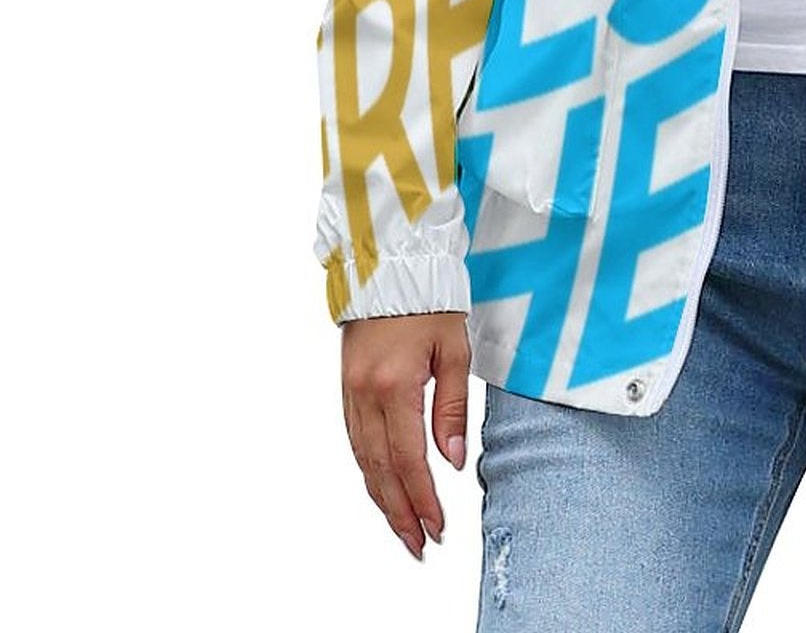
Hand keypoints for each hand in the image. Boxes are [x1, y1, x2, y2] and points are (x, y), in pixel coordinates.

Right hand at [341, 312, 470, 559]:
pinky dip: (368, 469)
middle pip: (380, 470)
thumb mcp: (455, 349)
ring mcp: (350, 391)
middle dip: (400, 512)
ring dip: (382, 498)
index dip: (422, 499)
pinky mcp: (347, 386)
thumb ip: (452, 408)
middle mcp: (365, 394)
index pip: (409, 459)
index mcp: (395, 386)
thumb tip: (453, 459)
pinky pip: (354, 439)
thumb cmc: (430, 300)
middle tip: (419, 544)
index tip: (437, 527)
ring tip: (402, 528)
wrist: (391, 265)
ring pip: (362, 460)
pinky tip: (381, 486)